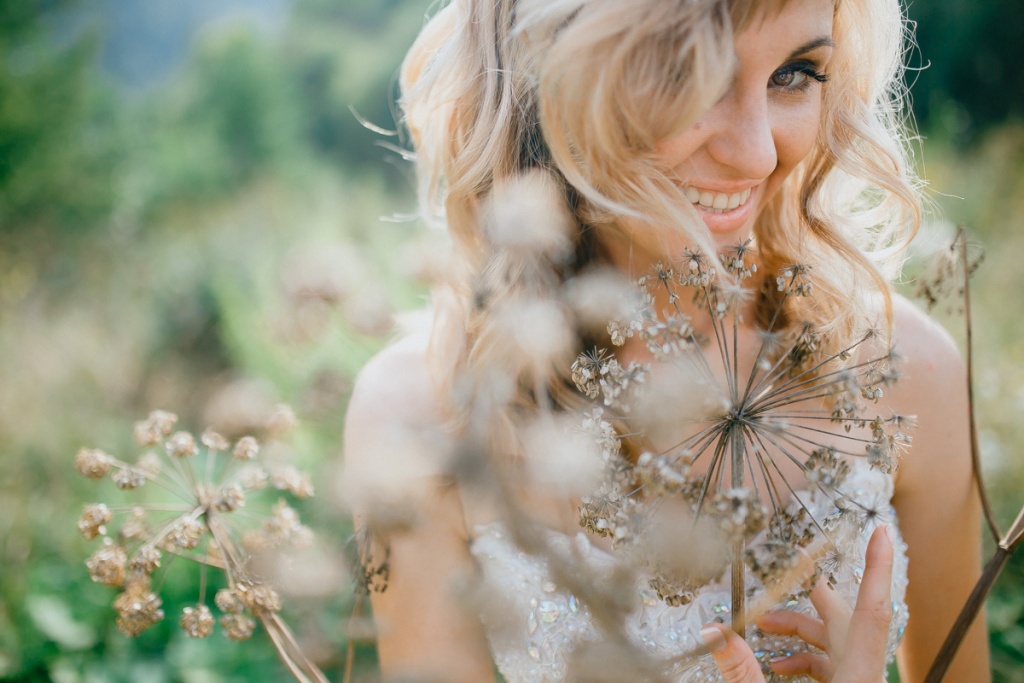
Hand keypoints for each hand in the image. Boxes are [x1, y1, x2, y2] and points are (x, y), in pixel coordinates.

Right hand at [701, 524, 895, 682]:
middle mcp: (866, 674)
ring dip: (801, 628)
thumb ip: (742, 670)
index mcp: (858, 674)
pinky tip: (778, 663)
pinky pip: (836, 663)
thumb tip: (712, 633)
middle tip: (792, 565)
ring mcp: (862, 681)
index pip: (872, 610)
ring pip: (838, 641)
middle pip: (844, 619)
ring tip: (764, 625)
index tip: (880, 532)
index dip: (877, 567)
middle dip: (812, 592)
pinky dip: (807, 656)